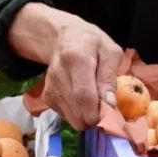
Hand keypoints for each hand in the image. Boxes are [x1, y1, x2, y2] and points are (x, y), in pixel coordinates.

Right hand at [9, 3, 123, 129]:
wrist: (65, 38)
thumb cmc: (92, 43)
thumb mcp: (111, 52)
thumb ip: (110, 77)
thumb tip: (110, 104)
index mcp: (77, 59)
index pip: (84, 96)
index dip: (98, 112)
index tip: (111, 113)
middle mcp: (59, 74)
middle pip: (77, 111)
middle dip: (95, 117)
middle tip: (106, 107)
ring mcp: (50, 87)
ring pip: (72, 118)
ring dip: (86, 116)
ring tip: (95, 100)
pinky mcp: (46, 96)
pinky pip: (66, 116)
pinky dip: (77, 113)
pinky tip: (82, 99)